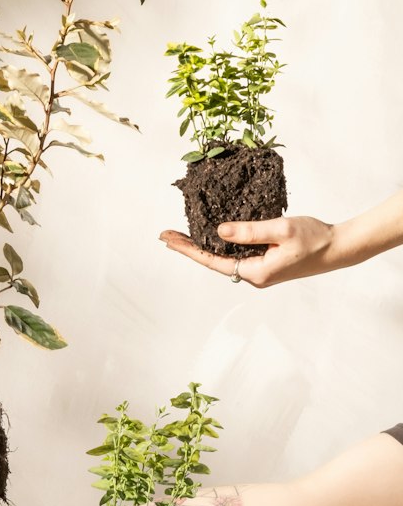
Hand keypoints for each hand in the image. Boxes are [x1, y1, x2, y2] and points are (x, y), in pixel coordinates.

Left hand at [160, 216, 338, 287]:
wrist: (339, 248)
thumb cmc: (315, 238)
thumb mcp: (281, 230)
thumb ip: (249, 231)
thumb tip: (218, 231)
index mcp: (256, 272)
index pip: (212, 261)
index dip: (188, 249)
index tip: (168, 239)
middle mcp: (255, 275)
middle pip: (213, 260)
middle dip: (189, 247)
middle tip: (166, 234)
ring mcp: (260, 270)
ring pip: (224, 257)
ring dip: (203, 245)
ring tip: (181, 234)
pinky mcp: (266, 263)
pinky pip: (236, 254)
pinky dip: (220, 243)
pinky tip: (211, 234)